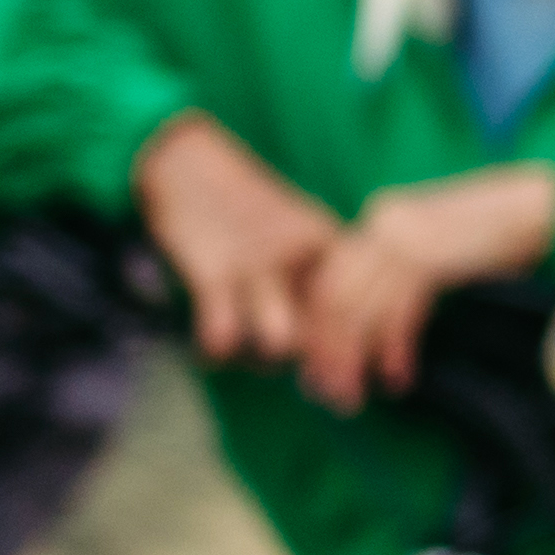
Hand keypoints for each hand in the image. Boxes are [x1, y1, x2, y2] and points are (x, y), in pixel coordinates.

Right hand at [131, 112, 343, 365]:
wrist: (188, 161)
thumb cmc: (243, 208)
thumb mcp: (291, 232)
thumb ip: (312, 279)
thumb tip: (331, 338)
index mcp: (329, 242)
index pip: (361, 305)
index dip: (366, 352)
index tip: (361, 385)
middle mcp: (300, 255)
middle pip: (330, 331)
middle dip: (326, 371)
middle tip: (322, 393)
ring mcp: (257, 264)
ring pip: (283, 338)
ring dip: (269, 362)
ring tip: (252, 359)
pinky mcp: (211, 271)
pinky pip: (222, 331)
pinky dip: (217, 350)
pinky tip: (211, 348)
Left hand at [292, 163, 554, 412]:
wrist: (553, 205)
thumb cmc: (505, 231)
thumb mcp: (443, 246)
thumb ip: (407, 270)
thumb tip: (376, 323)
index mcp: (383, 216)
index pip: (330, 278)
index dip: (320, 328)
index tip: (319, 369)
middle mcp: (384, 222)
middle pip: (333, 295)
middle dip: (328, 351)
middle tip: (332, 394)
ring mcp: (407, 236)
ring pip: (357, 308)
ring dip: (353, 358)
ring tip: (357, 395)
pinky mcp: (433, 255)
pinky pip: (397, 312)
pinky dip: (393, 348)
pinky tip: (399, 375)